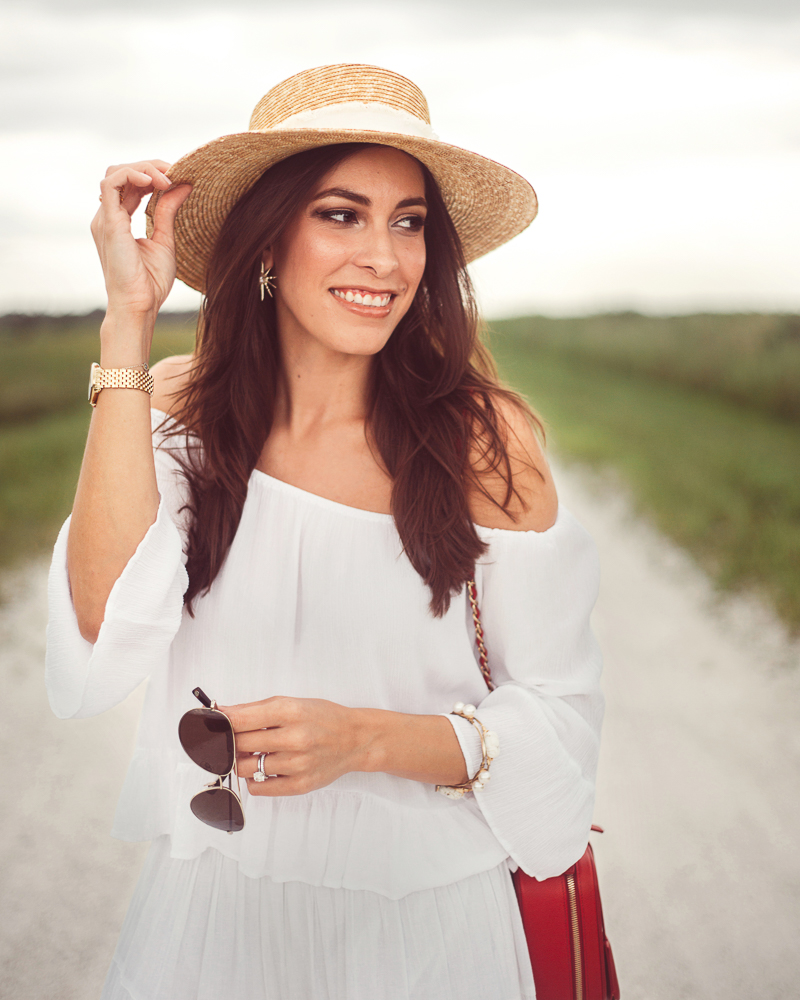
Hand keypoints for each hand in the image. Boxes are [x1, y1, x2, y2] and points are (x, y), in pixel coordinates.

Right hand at [91, 160, 191, 323]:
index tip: (177, 178)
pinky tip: (154, 181)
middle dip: (150, 168)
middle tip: (176, 172)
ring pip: (116, 173)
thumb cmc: (150, 283)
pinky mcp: (108, 222)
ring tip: (167, 177)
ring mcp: (105, 218)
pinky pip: (111, 183)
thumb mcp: (165, 240)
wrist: (139, 305)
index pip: (132, 185)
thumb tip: (183, 185)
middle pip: (124, 174)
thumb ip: (168, 211)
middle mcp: (108, 216)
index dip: (153, 175)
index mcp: (119, 220)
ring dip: (143, 168)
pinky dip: (132, 174)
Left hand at [223, 696, 373, 796]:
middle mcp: (294, 738)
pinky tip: (263, 768)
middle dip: (229, 741)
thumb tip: (222, 713)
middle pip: (240, 744)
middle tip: (230, 738)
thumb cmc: (324, 718)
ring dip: (240, 761)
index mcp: (291, 712)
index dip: (220, 722)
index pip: (240, 719)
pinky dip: (254, 780)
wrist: (356, 739)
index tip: (212, 723)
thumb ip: (256, 709)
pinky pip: (259, 789)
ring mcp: (297, 764)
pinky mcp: (300, 785)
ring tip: (250, 753)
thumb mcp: (293, 703)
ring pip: (245, 768)